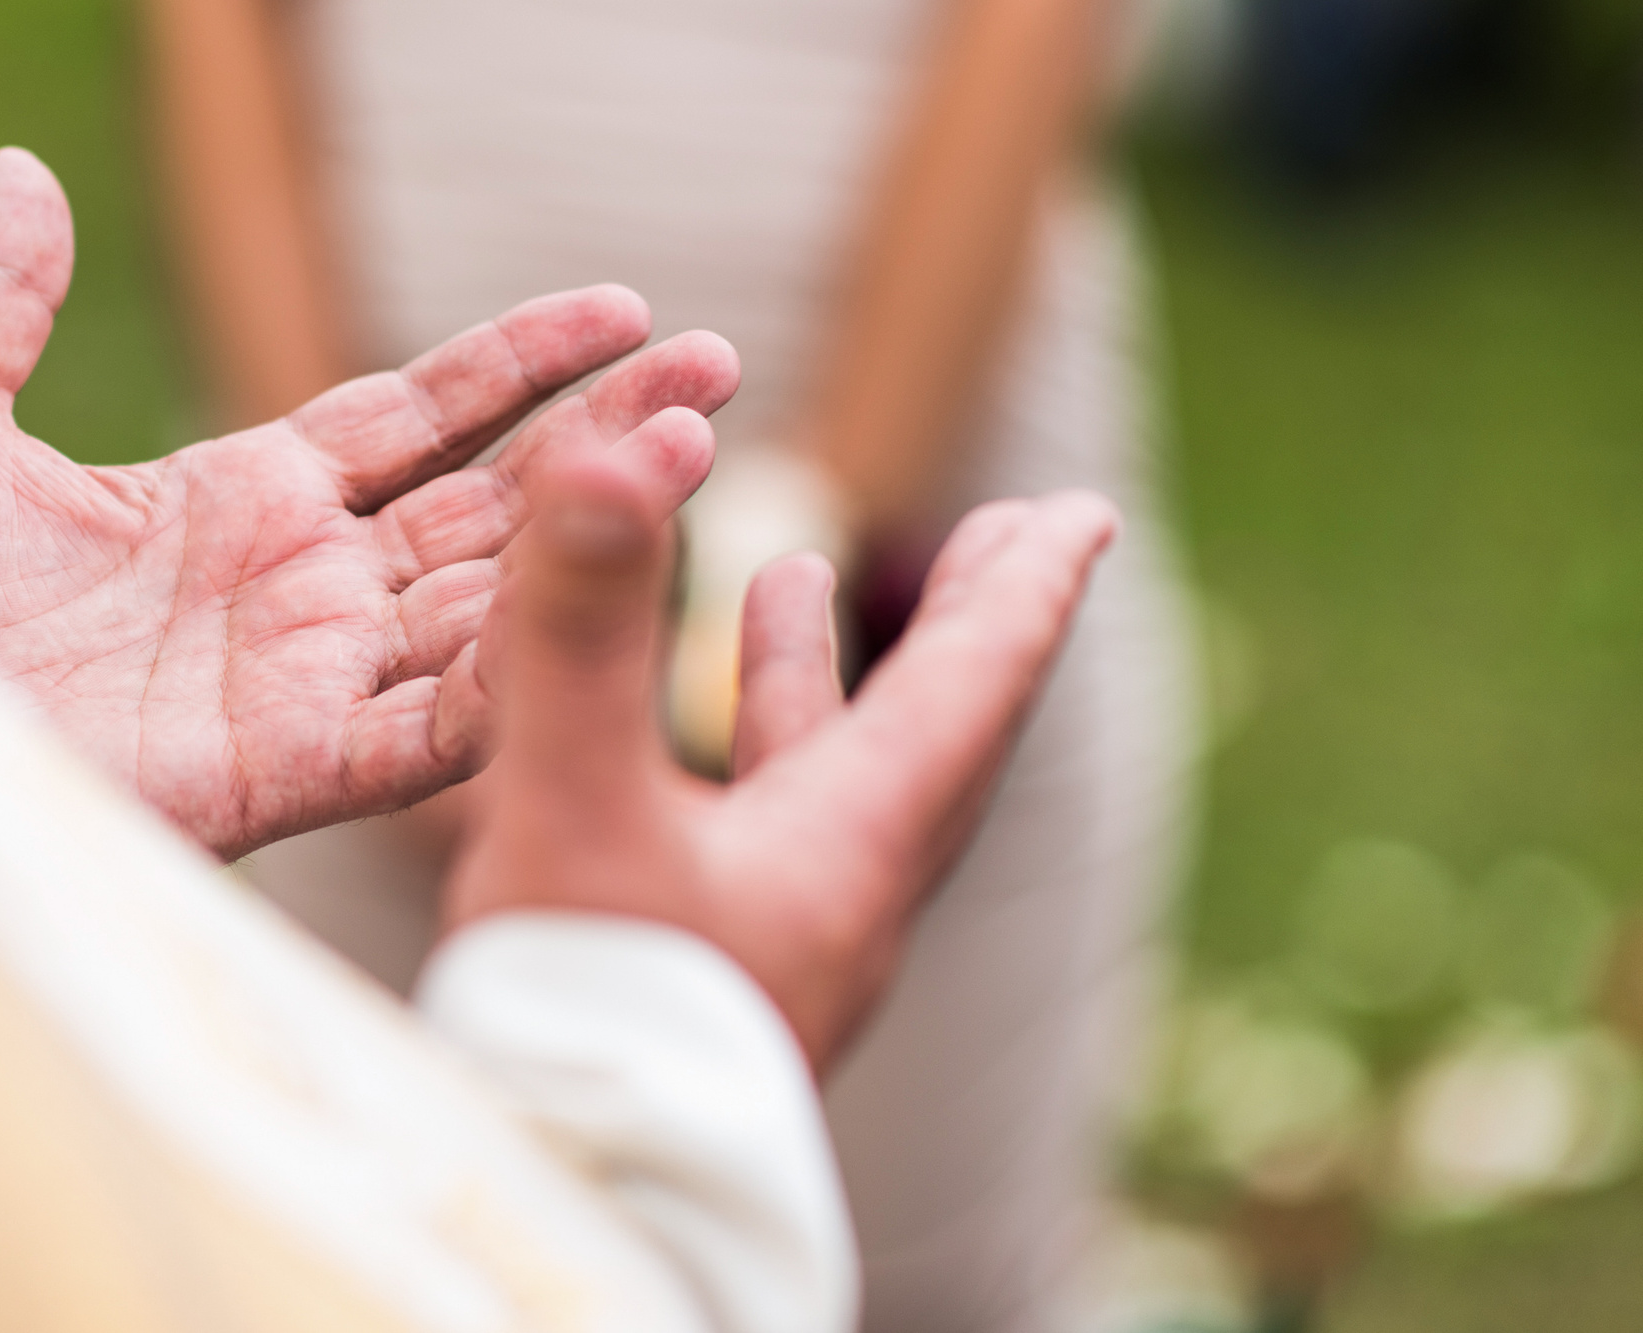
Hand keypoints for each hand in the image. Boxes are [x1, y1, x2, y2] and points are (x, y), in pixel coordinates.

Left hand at [0, 149, 739, 856]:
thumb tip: (21, 165)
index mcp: (237, 501)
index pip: (417, 418)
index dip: (521, 362)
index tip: (626, 308)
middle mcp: (298, 591)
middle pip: (488, 503)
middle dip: (602, 437)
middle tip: (717, 369)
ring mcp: (304, 683)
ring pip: (488, 601)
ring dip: (588, 535)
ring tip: (692, 453)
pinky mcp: (288, 773)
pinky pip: (431, 727)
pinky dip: (516, 673)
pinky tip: (600, 603)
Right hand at [444, 460, 1117, 1068]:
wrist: (570, 1202)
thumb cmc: (587, 1021)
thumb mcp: (573, 801)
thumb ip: (581, 630)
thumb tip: (607, 452)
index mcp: (850, 844)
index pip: (970, 689)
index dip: (1025, 589)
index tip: (1084, 513)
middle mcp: (842, 892)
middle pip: (934, 732)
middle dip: (961, 625)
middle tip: (1009, 540)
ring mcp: (785, 945)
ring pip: (835, 782)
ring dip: (820, 677)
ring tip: (792, 587)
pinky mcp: (717, 981)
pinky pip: (758, 835)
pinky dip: (740, 757)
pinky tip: (677, 750)